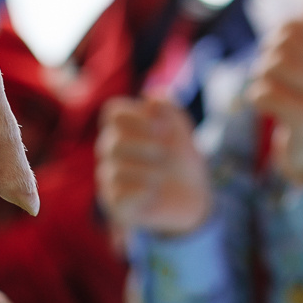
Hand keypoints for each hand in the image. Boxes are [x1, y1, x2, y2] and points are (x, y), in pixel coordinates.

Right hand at [96, 97, 212, 238]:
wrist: (193, 194)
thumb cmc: (180, 157)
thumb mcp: (180, 128)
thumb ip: (168, 107)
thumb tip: (150, 98)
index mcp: (122, 128)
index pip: (113, 112)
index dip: (139, 118)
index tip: (165, 130)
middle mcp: (109, 150)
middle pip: (113, 142)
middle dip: (148, 148)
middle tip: (166, 156)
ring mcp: (109, 178)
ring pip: (116, 171)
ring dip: (150, 173)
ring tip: (161, 177)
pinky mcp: (114, 203)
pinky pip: (120, 195)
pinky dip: (144, 193)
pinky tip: (154, 193)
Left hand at [245, 10, 302, 184]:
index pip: (295, 26)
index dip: (277, 37)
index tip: (277, 56)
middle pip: (279, 46)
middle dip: (265, 60)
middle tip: (269, 78)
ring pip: (268, 69)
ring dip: (259, 81)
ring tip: (269, 93)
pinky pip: (263, 95)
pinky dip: (257, 101)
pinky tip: (268, 109)